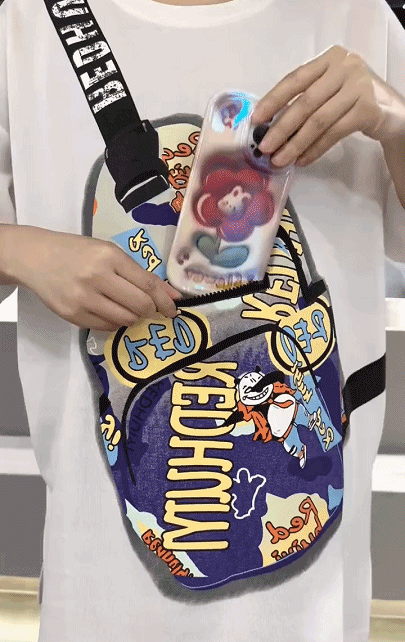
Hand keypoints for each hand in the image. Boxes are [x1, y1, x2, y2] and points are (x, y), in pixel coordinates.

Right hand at [4, 226, 180, 330]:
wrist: (35, 257)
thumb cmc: (77, 252)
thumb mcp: (108, 253)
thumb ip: (139, 274)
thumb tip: (171, 296)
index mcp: (110, 256)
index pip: (148, 284)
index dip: (165, 300)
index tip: (174, 308)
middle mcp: (97, 277)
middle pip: (140, 305)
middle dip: (151, 311)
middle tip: (151, 310)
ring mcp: (83, 298)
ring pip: (125, 319)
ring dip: (134, 317)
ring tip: (128, 308)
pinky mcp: (73, 315)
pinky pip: (106, 326)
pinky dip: (115, 322)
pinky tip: (110, 311)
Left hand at [251, 45, 404, 166]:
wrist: (390, 110)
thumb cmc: (351, 100)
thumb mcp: (329, 89)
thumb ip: (305, 98)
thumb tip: (270, 125)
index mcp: (329, 59)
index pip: (295, 79)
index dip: (273, 100)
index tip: (257, 119)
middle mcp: (345, 67)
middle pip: (305, 102)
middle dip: (282, 128)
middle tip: (265, 147)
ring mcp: (358, 87)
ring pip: (318, 121)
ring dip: (296, 143)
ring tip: (280, 159)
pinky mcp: (367, 110)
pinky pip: (333, 134)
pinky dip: (315, 149)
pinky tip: (302, 159)